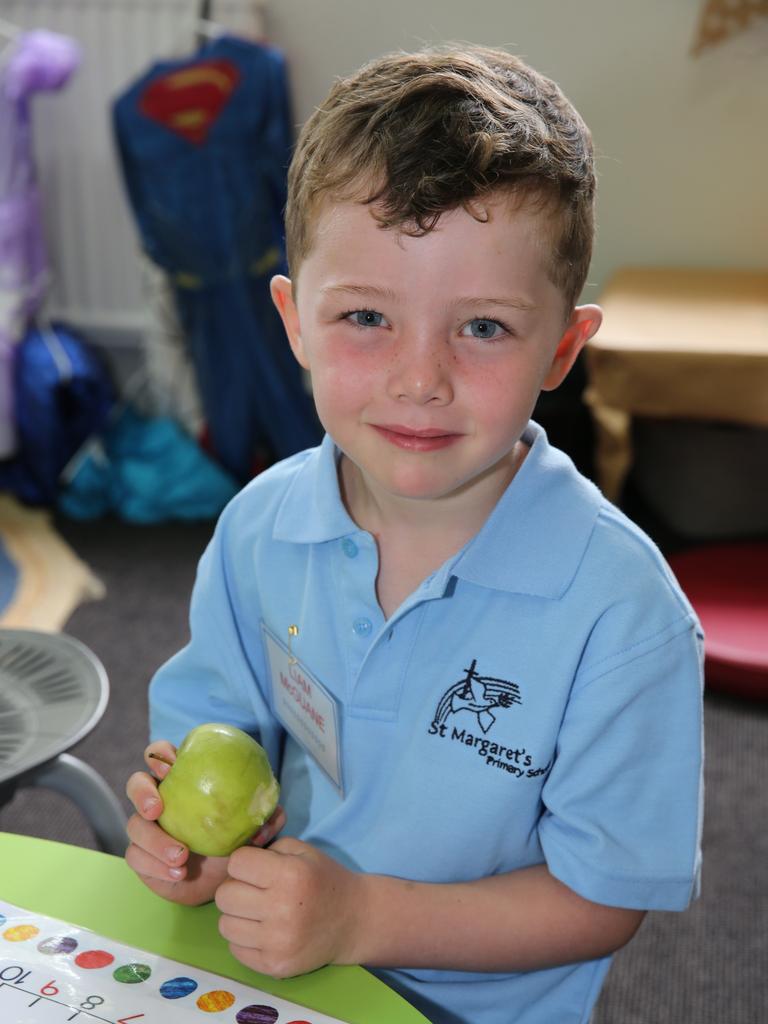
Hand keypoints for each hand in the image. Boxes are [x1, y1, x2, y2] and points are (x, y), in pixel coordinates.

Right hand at [125, 740, 284, 905]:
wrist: (223, 880)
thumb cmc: (236, 842)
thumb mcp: (254, 830)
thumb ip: (266, 819)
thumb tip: (277, 812)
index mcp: (182, 781)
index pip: (162, 755)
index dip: (160, 755)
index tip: (170, 767)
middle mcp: (160, 801)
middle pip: (136, 785)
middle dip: (142, 793)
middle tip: (157, 810)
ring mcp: (146, 829)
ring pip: (135, 826)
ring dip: (155, 841)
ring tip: (181, 856)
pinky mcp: (141, 856)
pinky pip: (137, 857)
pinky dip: (155, 866)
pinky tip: (178, 873)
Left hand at [215, 838, 363, 977]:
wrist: (354, 920)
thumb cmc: (324, 880)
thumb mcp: (303, 851)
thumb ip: (268, 849)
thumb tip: (234, 860)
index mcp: (289, 875)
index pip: (236, 863)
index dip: (244, 863)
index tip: (255, 868)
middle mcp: (282, 909)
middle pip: (225, 896)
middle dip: (236, 889)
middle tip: (254, 891)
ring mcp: (277, 942)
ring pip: (225, 925)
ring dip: (238, 916)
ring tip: (258, 913)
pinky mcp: (274, 966)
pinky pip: (235, 950)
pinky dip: (244, 940)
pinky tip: (263, 932)